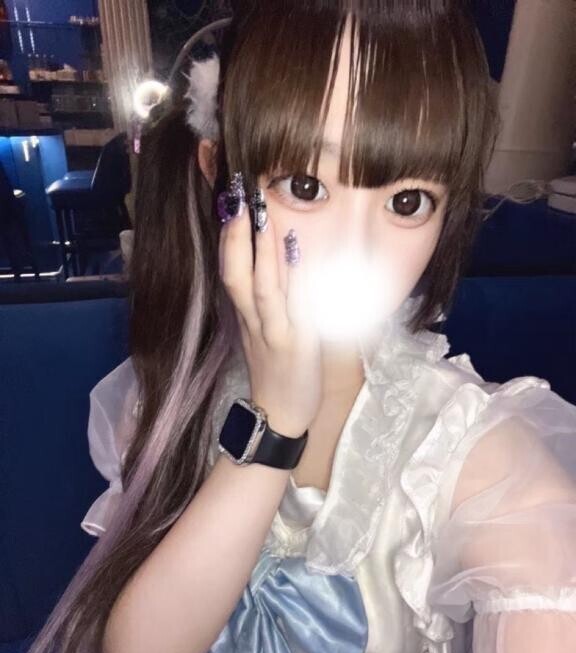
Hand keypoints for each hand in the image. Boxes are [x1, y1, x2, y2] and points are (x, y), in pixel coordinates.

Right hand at [218, 175, 321, 437]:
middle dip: (234, 235)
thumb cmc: (276, 371)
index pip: (230, 269)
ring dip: (259, 250)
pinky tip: (294, 254)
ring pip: (259, 286)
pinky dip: (290, 280)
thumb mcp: (264, 332)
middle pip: (235, 273)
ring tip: (259, 215)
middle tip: (236, 194)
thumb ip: (267, 299)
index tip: (228, 199)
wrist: (281, 415)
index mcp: (245, 315)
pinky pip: (289, 308)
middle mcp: (252, 319)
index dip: (227, 236)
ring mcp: (271, 331)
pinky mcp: (293, 343)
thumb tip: (279, 259)